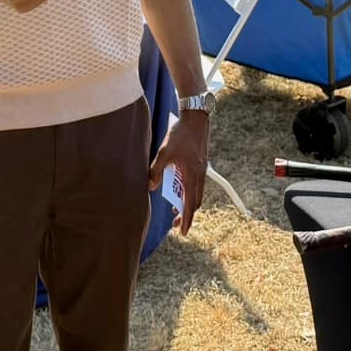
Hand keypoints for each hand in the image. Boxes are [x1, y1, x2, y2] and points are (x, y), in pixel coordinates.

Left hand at [149, 108, 209, 234]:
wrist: (196, 117)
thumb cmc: (181, 134)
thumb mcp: (165, 152)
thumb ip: (156, 170)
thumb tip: (149, 187)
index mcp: (192, 175)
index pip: (190, 203)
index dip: (187, 219)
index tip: (183, 232)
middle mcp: (199, 175)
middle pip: (195, 201)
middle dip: (186, 213)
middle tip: (176, 223)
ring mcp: (201, 169)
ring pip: (196, 192)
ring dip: (187, 202)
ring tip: (175, 207)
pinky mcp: (200, 163)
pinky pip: (196, 183)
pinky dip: (188, 190)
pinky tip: (178, 187)